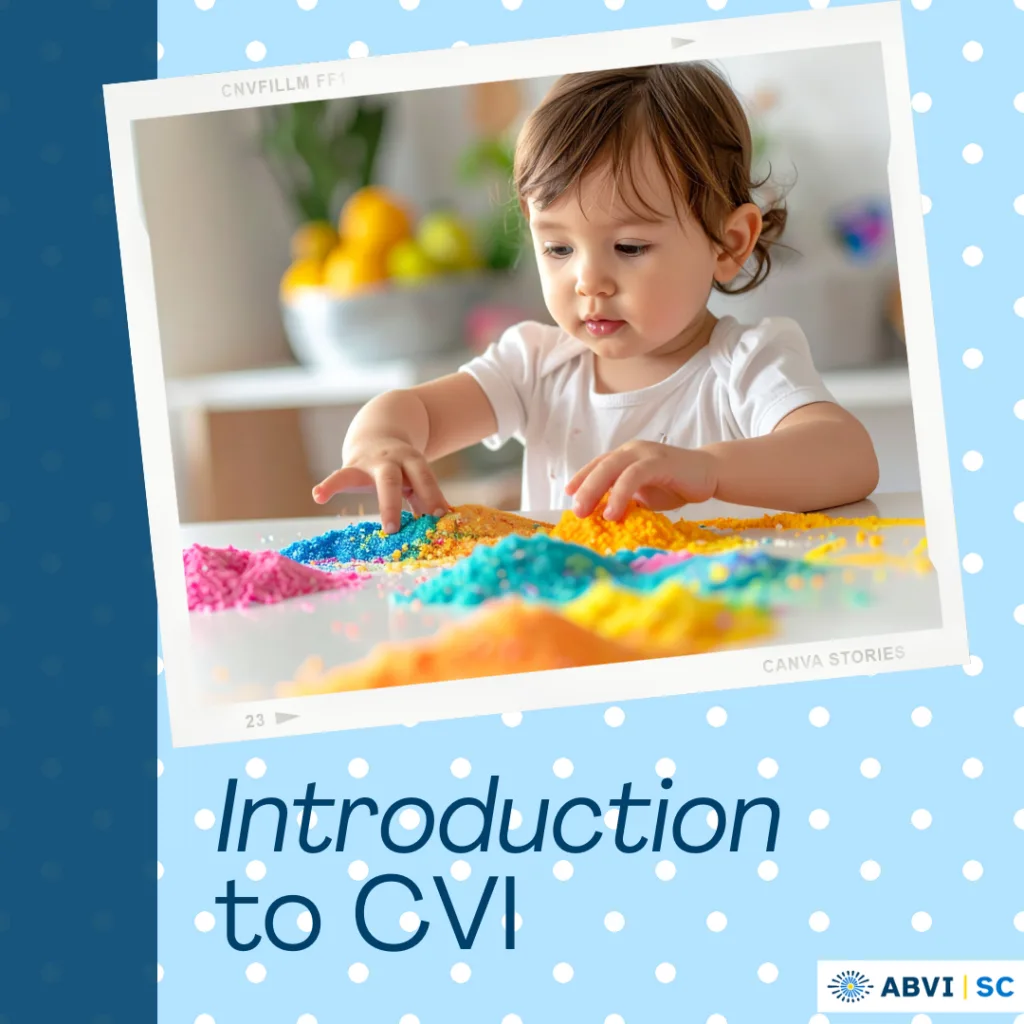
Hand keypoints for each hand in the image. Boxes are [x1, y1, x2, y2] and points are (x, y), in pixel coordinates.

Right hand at [312, 439, 448, 533]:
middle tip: (394, 530)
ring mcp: (367, 463)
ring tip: (358, 517)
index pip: (424, 478)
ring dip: (344, 494)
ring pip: (362, 476)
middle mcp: (389, 460)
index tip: (439, 515)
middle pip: (391, 480)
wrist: (378, 435)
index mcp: (412, 462)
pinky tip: (318, 496)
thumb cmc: (402, 468)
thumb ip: (424, 498)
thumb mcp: (415, 478)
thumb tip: (439, 525)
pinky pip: (338, 478)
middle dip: (392, 504)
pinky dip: (327, 487)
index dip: (432, 495)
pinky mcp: (349, 468)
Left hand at [566, 441, 717, 521]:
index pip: (598, 465)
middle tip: (575, 511)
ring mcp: (645, 454)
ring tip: (588, 513)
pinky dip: (620, 494)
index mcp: (626, 456)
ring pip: (612, 468)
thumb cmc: (675, 484)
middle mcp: (632, 450)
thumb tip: (601, 514)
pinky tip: (613, 512)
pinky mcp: (659, 462)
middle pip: (600, 466)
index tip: (569, 494)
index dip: (582, 478)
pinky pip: (633, 476)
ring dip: (596, 491)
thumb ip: (624, 498)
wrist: (710, 474)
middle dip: (584, 488)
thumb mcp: (643, 494)